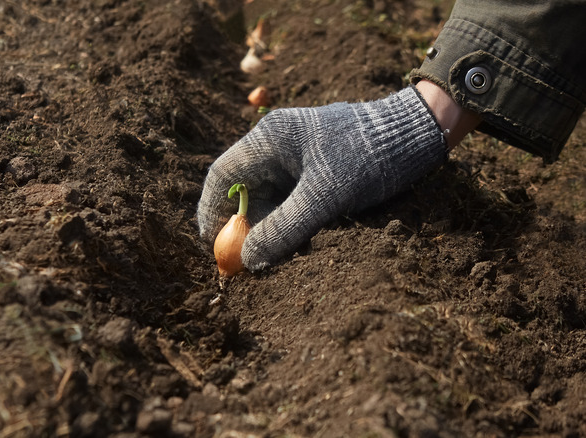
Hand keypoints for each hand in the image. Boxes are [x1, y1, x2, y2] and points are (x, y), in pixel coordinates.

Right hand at [197, 86, 448, 270]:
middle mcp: (278, 145)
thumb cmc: (369, 156)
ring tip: (276, 256)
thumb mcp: (325, 196)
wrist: (421, 133)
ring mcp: (298, 157)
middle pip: (244, 190)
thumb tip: (248, 259)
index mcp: (270, 138)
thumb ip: (284, 228)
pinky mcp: (317, 170)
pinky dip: (290, 223)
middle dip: (244, 226)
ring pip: (269, 199)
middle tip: (247, 261)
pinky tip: (299, 243)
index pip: (223, 175)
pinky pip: (291, 200)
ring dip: (270, 228)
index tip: (212, 245)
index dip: (212, 211)